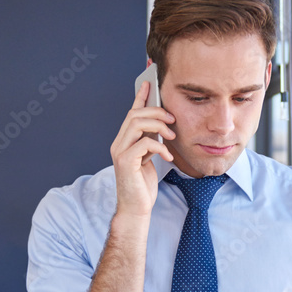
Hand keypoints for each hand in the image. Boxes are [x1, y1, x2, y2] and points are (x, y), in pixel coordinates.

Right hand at [109, 79, 176, 218]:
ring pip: (137, 125)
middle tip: (173, 119)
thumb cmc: (143, 185)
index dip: (140, 97)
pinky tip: (168, 155)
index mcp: (124, 141)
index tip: (149, 83)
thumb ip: (151, 141)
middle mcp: (119, 143)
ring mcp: (120, 152)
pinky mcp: (125, 162)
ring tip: (172, 136)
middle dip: (156, 112)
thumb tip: (163, 126)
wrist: (137, 207)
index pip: (131, 113)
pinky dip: (159, 146)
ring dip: (158, 126)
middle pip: (134, 115)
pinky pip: (144, 144)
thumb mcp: (150, 158)